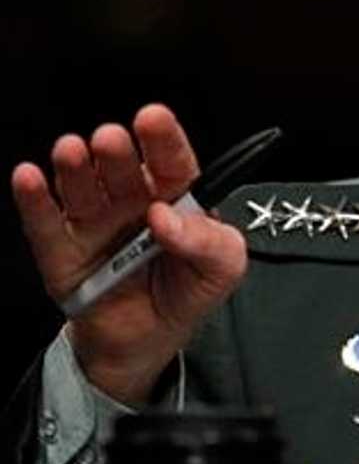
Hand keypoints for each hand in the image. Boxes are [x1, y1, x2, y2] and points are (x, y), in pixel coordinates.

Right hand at [11, 104, 246, 403]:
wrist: (149, 344)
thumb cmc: (189, 292)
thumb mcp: (223, 268)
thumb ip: (210, 242)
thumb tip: (168, 218)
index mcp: (177, 198)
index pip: (172, 162)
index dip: (163, 139)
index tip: (154, 119)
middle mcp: (133, 202)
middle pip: (123, 170)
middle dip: (116, 152)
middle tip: (111, 139)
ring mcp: (96, 224)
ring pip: (83, 188)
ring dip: (75, 168)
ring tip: (72, 151)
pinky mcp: (63, 252)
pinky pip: (46, 223)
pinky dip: (35, 200)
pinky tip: (30, 178)